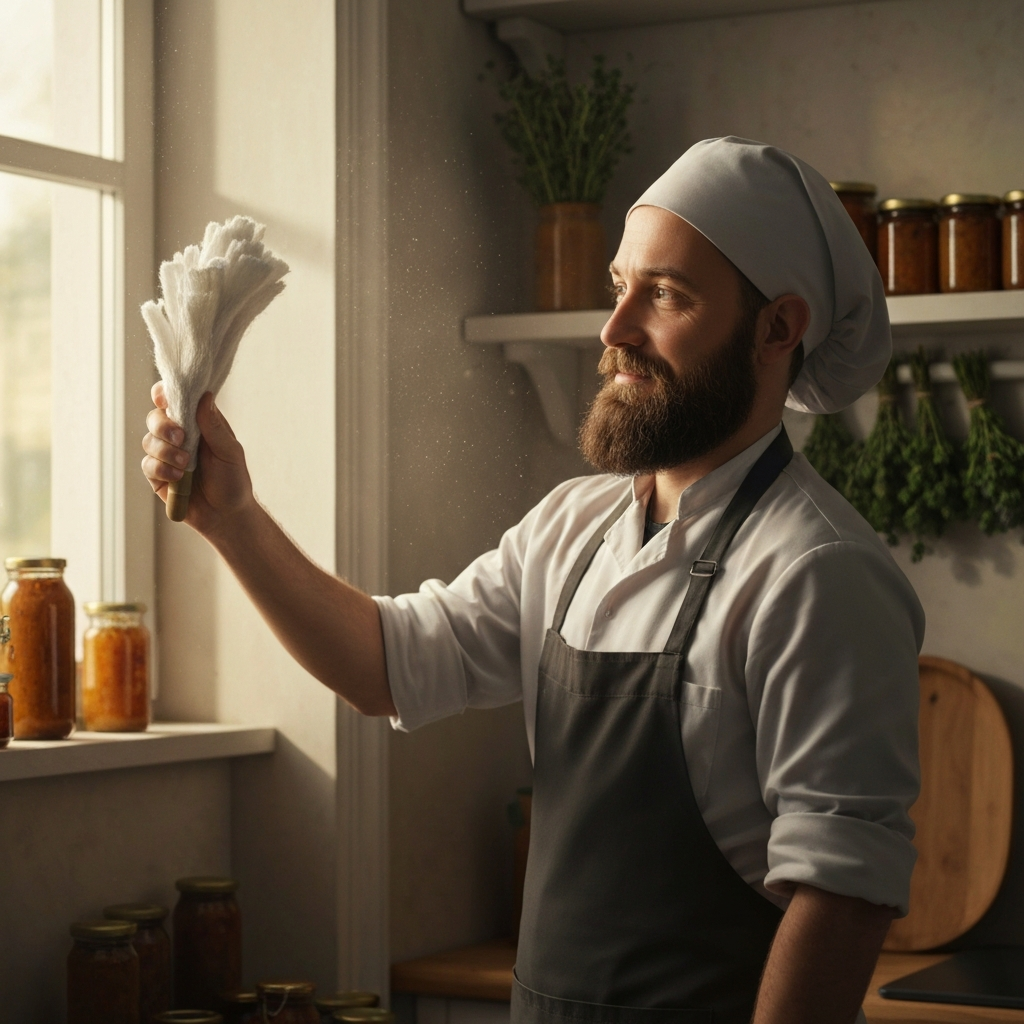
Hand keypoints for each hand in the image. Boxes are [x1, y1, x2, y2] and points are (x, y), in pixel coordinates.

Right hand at [141, 382, 254, 535]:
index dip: (166, 394)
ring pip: (149, 440)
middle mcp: (179, 435)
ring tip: (185, 464)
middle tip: (181, 438)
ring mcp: (166, 454)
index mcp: (198, 423)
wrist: (226, 515)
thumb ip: (214, 426)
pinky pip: (148, 464)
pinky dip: (161, 469)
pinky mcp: (157, 475)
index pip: (176, 400)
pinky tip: (178, 477)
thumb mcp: (230, 452)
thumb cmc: (233, 480)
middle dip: (163, 426)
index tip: (164, 398)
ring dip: (165, 451)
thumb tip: (205, 396)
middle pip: (156, 417)